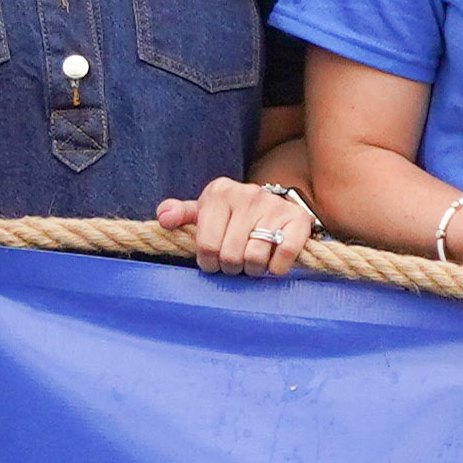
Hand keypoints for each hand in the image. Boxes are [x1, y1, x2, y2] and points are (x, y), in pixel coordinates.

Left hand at [161, 173, 319, 280]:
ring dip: (252, 270)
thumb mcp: (203, 212)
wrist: (273, 206)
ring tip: (251, 263)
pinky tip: (272, 263)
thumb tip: (164, 218)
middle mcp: (247, 194)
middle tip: (233, 263)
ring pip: (255, 258)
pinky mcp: (297, 220)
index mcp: (219, 192)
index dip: (208, 262)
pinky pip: (283, 255)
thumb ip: (180, 214)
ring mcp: (274, 205)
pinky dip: (276, 268)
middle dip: (230, 268)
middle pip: (230, 255)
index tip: (212, 262)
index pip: (206, 244)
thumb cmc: (230, 215)